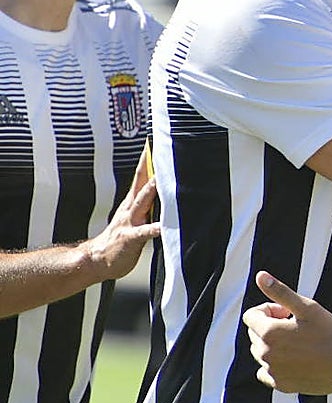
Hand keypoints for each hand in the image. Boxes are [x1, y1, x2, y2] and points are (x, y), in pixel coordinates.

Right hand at [82, 143, 160, 279]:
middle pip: (142, 184)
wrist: (95, 259)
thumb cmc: (120, 238)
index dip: (148, 160)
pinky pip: (144, 232)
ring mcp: (130, 223)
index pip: (141, 176)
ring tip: (162, 179)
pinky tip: (164, 227)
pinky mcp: (130, 238)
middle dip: (152, 168)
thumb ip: (147, 204)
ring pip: (142, 203)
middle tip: (161, 151)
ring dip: (152, 190)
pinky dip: (154, 229)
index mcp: (132, 203)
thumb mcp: (134, 216)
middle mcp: (131, 209)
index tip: (156, 142)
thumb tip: (162, 190)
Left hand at [243, 271, 331, 393]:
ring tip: (300, 343)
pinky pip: (267, 372)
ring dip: (274, 345)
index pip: (251, 316)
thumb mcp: (307, 307)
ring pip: (261, 353)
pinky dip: (277, 365)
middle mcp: (265, 354)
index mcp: (269, 332)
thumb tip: (260, 276)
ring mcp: (272, 371)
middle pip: (255, 334)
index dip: (269, 310)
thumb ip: (280, 292)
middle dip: (270, 327)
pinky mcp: (280, 385)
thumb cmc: (330, 332)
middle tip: (297, 327)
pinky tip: (298, 360)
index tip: (288, 313)